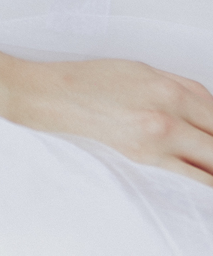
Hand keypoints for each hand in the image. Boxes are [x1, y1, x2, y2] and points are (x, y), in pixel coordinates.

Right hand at [9, 56, 212, 186]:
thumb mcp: (146, 71)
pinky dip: (202, 182)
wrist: (57, 98)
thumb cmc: (97, 80)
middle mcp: (168, 120)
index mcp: (171, 91)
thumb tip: (212, 111)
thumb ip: (185, 90)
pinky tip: (206, 184)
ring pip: (208, 169)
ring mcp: (155, 145)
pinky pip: (186, 179)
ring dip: (212, 168)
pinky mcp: (142, 163)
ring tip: (209, 165)